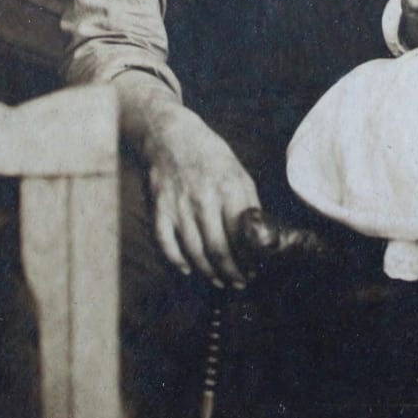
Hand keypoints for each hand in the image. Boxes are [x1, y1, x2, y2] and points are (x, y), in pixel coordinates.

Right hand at [145, 106, 260, 289]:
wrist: (171, 135)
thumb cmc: (211, 155)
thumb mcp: (238, 173)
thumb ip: (248, 204)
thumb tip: (258, 237)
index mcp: (228, 188)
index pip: (240, 237)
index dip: (247, 260)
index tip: (253, 271)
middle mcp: (203, 199)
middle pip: (218, 250)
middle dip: (231, 273)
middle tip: (238, 282)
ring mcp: (178, 205)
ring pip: (194, 253)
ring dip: (208, 273)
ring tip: (219, 280)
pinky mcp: (159, 209)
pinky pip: (166, 244)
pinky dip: (177, 261)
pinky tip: (188, 268)